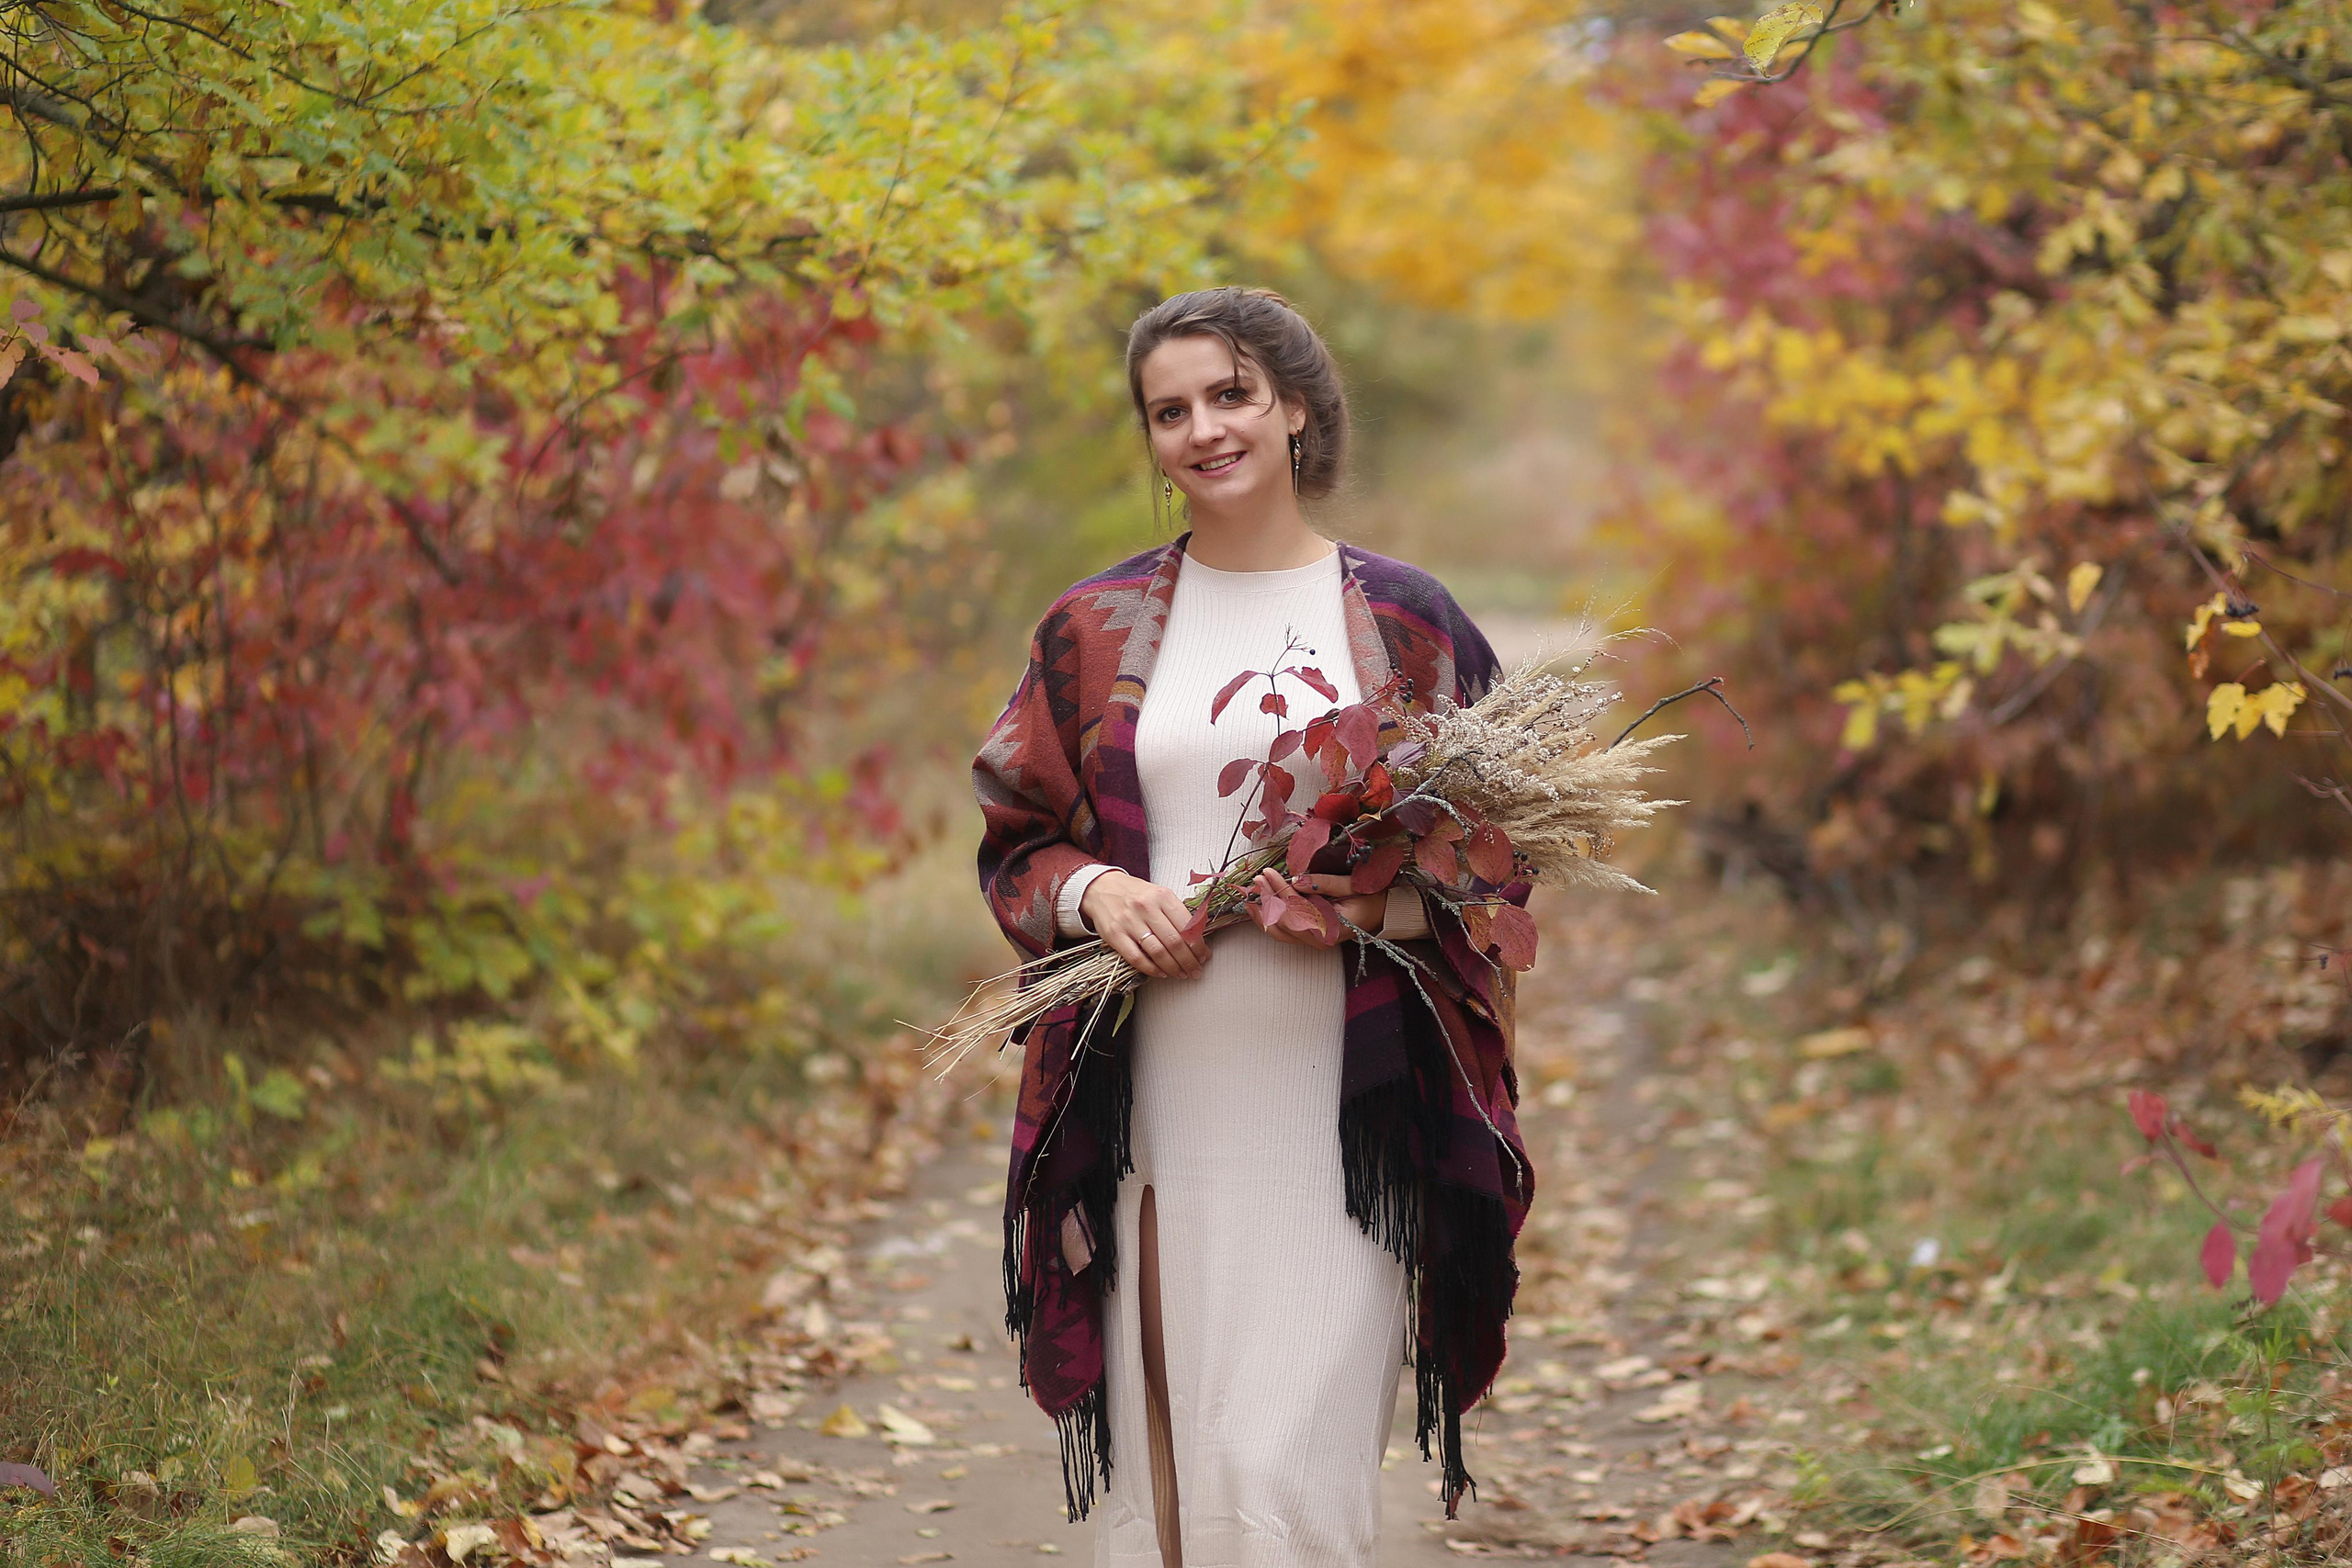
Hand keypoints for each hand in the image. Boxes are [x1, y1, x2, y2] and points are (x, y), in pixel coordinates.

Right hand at [1080, 870, 1210, 979]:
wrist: (1101, 888)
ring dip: (1173, 968)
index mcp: (1162, 896)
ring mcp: (1129, 922)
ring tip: (1181, 974)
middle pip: (1174, 942)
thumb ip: (1177, 913)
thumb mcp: (1159, 894)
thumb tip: (1197, 938)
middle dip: (1189, 961)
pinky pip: (1136, 958)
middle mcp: (1146, 907)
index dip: (1198, 946)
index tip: (1204, 956)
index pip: (1187, 926)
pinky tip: (1161, 972)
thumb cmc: (1135, 894)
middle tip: (1196, 971)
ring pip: (1157, 952)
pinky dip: (1151, 969)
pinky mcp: (1115, 935)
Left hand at [1248, 869, 1383, 948]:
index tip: (1268, 873)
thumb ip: (1325, 883)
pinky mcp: (1308, 938)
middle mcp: (1319, 939)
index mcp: (1331, 928)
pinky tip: (1257, 907)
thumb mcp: (1351, 885)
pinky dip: (1268, 919)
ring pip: (1278, 931)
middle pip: (1283, 922)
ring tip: (1250, 895)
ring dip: (1263, 912)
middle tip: (1257, 879)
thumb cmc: (1370, 898)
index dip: (1280, 890)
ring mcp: (1312, 941)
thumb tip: (1297, 880)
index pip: (1297, 909)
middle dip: (1268, 899)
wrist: (1381, 913)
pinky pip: (1283, 932)